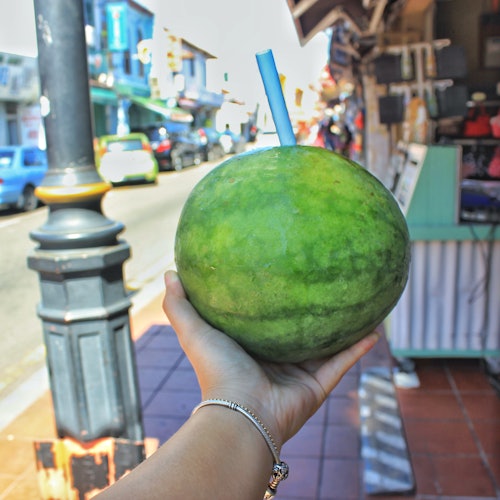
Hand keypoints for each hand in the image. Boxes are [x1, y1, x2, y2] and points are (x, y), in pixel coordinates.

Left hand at [163, 270, 379, 449]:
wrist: (242, 412)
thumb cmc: (217, 371)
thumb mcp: (194, 332)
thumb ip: (180, 305)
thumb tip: (170, 273)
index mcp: (252, 348)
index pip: (266, 321)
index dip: (275, 301)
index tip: (284, 277)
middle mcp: (277, 360)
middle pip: (299, 332)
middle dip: (312, 313)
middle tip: (324, 285)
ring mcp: (299, 373)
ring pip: (327, 346)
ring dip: (343, 327)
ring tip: (357, 302)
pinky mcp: (318, 385)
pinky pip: (344, 362)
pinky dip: (360, 347)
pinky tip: (375, 327)